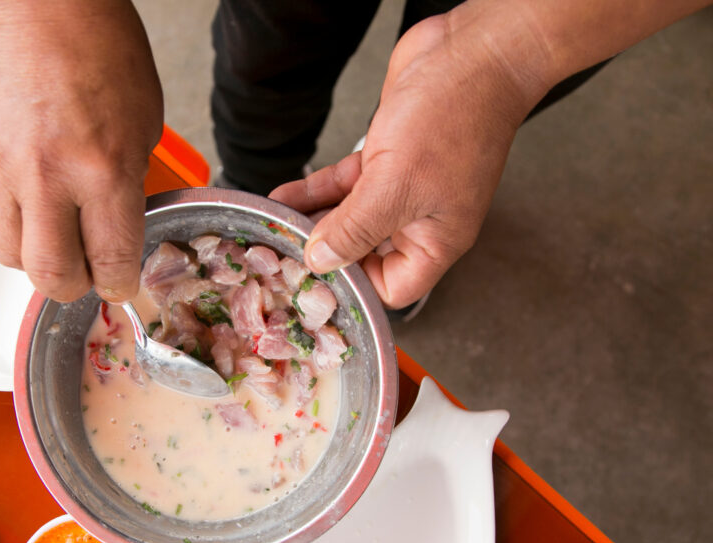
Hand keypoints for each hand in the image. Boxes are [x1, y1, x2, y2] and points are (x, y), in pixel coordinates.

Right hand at [0, 0, 162, 301]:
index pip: (112, 261)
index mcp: (103, 170)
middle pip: (52, 276)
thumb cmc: (100, 50)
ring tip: (56, 237)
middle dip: (75, 286)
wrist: (44, 4)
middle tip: (87, 273)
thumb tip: (119, 230)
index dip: (121, 284)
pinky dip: (9, 226)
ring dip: (37, 258)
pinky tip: (28, 206)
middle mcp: (48, 177)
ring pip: (11, 256)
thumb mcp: (144, 124)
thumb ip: (130, 185)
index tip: (122, 284)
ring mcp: (3, 169)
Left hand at [270, 9, 546, 308]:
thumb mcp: (395, 186)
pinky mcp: (382, 159)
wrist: (470, 52)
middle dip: (323, 254)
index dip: (355, 288)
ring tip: (272, 228)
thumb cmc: (454, 119)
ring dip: (310, 222)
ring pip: (346, 219)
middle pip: (362, 256)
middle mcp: (417, 220)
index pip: (391, 288)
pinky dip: (311, 193)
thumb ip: (355, 229)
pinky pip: (341, 188)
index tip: (314, 279)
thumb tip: (321, 261)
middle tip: (281, 257)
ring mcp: (399, 189)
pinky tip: (281, 197)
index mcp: (435, 240)